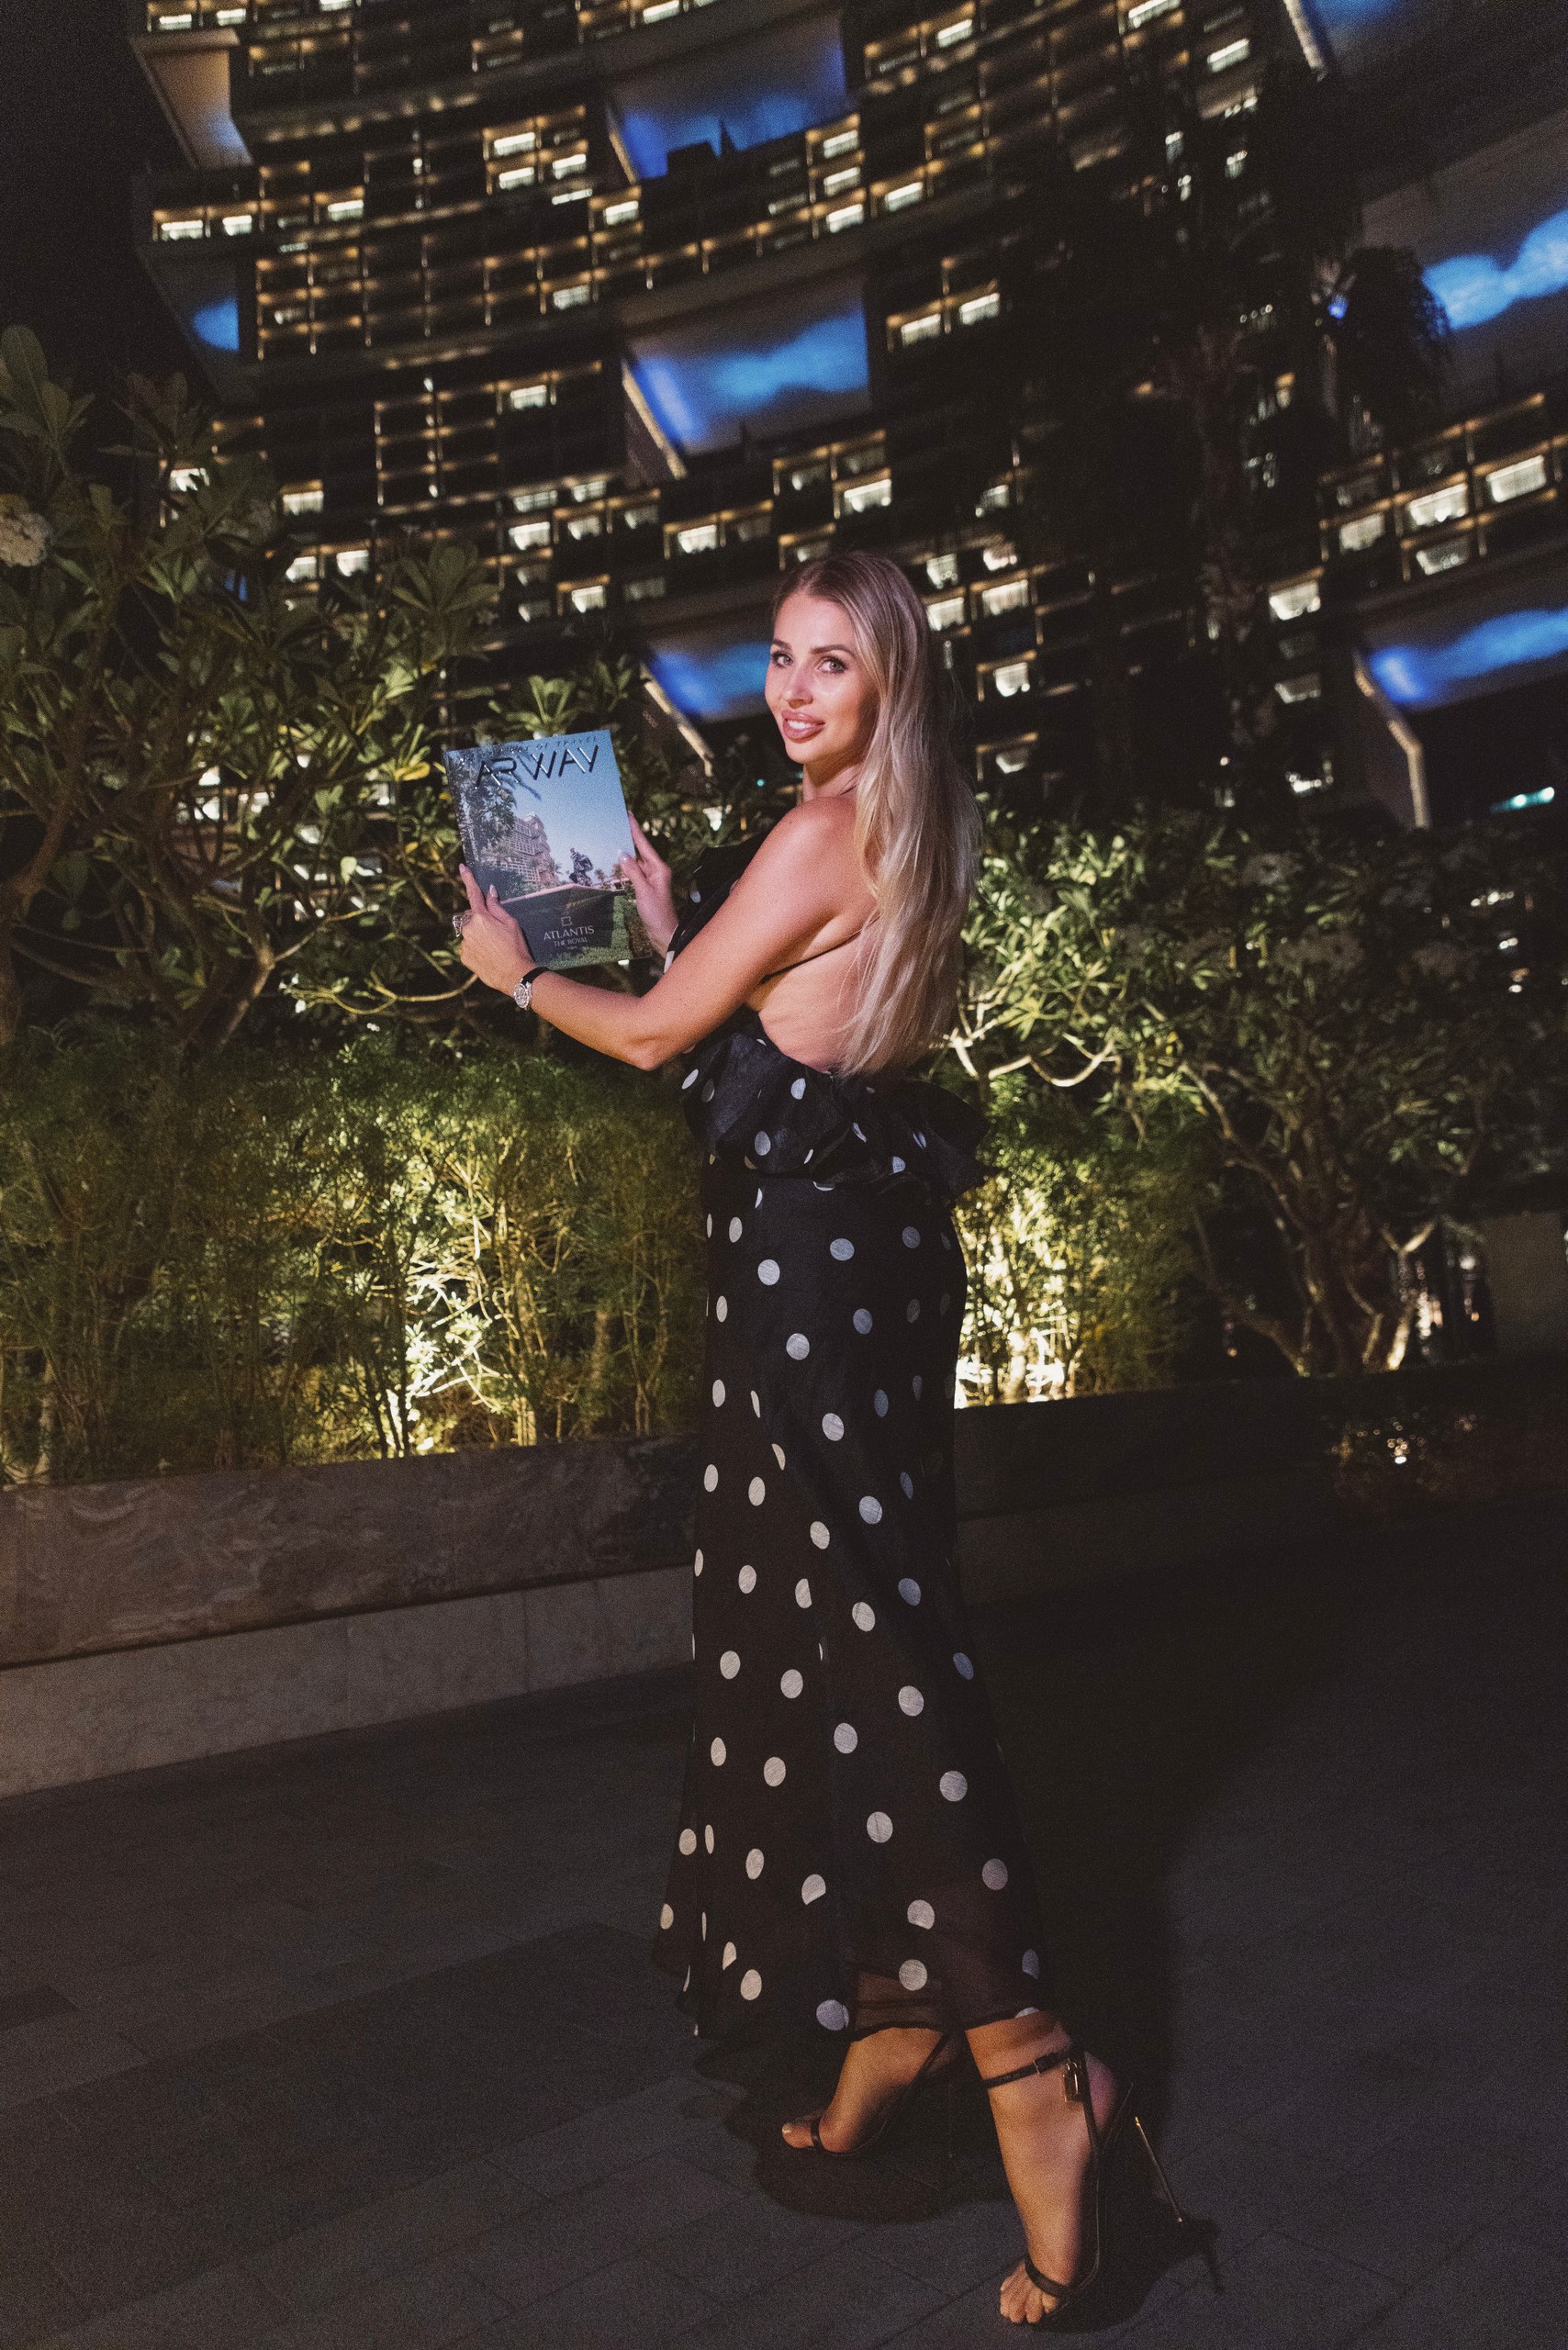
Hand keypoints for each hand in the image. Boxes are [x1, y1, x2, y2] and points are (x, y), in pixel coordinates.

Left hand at [455, 865, 533, 995]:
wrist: (514, 975)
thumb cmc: (516, 948)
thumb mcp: (511, 923)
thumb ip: (497, 907)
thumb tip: (490, 893)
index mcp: (481, 917)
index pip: (473, 894)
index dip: (468, 879)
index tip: (462, 867)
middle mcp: (468, 928)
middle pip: (472, 917)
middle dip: (481, 920)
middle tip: (497, 933)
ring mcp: (464, 943)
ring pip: (470, 933)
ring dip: (479, 936)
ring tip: (495, 948)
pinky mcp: (464, 956)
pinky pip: (468, 947)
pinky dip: (476, 949)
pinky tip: (489, 955)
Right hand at [614, 813, 677, 955]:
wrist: (663, 932)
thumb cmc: (657, 914)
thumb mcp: (643, 892)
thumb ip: (633, 872)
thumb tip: (622, 855)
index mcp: (659, 868)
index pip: (644, 845)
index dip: (635, 829)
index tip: (628, 815)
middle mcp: (656, 870)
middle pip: (640, 850)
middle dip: (628, 837)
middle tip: (615, 823)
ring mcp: (651, 878)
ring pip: (636, 861)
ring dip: (625, 852)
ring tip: (612, 839)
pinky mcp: (646, 886)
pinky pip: (634, 871)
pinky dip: (626, 866)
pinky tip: (617, 862)